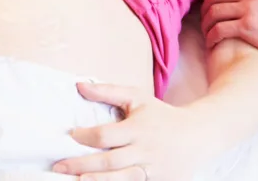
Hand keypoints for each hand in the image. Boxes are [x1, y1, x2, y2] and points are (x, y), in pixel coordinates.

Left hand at [53, 82, 201, 179]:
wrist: (198, 136)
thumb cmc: (160, 115)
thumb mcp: (137, 97)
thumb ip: (107, 91)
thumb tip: (79, 85)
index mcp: (138, 129)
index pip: (106, 135)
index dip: (86, 136)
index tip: (71, 135)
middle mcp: (145, 151)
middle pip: (109, 162)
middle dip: (81, 165)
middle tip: (59, 166)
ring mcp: (152, 171)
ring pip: (121, 180)